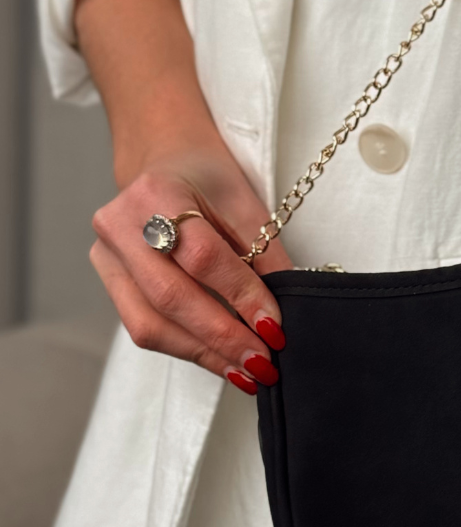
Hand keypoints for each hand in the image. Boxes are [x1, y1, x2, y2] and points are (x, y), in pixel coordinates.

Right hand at [75, 0, 292, 394]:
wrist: (160, 154)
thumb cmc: (206, 174)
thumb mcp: (245, 198)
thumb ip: (265, 249)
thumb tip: (288, 303)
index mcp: (156, 193)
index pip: (202, 256)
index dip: (241, 296)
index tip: (276, 327)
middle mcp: (119, 225)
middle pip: (171, 297)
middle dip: (223, 338)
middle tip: (264, 364)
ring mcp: (105, 256)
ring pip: (151, 323)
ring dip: (205, 355)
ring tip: (247, 372)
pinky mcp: (109, 281)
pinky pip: (145, 326)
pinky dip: (187, 349)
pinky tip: (221, 361)